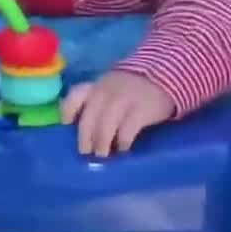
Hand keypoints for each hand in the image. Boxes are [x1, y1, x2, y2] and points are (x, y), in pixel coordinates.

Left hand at [59, 71, 173, 156]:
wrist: (164, 76)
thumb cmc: (131, 89)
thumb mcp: (109, 88)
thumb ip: (95, 101)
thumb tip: (78, 125)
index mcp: (96, 87)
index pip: (75, 97)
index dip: (67, 112)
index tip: (66, 126)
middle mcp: (105, 93)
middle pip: (89, 117)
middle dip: (85, 137)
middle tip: (85, 152)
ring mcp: (123, 100)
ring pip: (105, 125)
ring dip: (101, 142)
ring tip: (102, 155)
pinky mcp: (141, 110)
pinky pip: (127, 129)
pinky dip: (122, 141)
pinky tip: (122, 149)